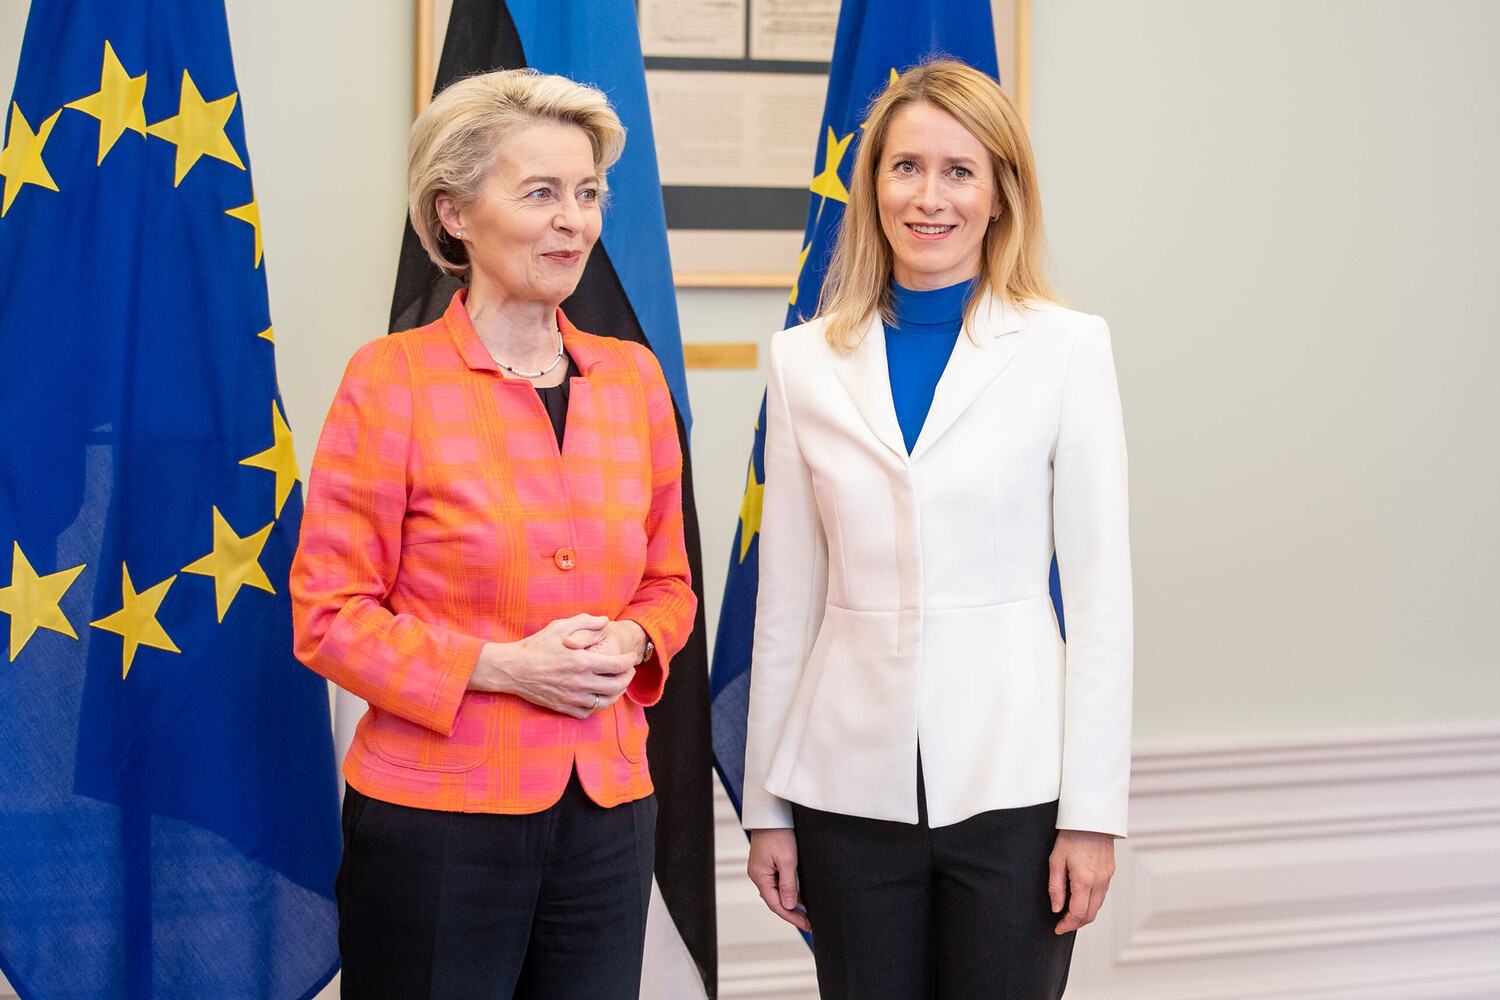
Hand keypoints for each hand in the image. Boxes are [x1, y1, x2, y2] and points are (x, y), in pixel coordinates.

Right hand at [469, 614, 636, 717]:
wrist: (513, 668)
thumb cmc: (536, 645)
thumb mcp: (560, 626)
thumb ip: (585, 622)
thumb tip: (605, 621)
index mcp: (582, 661)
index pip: (618, 665)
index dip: (629, 661)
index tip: (631, 657)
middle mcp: (580, 682)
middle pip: (616, 686)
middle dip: (628, 678)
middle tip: (628, 671)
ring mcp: (571, 697)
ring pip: (604, 702)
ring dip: (616, 694)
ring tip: (617, 685)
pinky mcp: (563, 707)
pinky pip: (587, 712)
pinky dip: (595, 706)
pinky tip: (596, 696)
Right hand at [748, 828, 809, 932]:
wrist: (771, 815)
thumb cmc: (778, 834)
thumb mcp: (787, 861)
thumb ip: (788, 885)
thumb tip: (789, 906)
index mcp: (760, 876)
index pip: (775, 904)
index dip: (791, 917)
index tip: (805, 925)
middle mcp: (758, 875)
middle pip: (775, 900)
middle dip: (792, 912)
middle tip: (808, 922)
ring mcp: (762, 870)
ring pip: (777, 892)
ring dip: (790, 902)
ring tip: (806, 913)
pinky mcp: (767, 864)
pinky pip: (777, 883)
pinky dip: (788, 891)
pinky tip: (798, 897)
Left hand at [1049, 829, 1115, 933]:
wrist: (1091, 819)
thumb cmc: (1072, 835)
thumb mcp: (1056, 860)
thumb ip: (1056, 887)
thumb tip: (1057, 908)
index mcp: (1084, 880)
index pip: (1077, 913)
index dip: (1067, 925)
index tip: (1058, 928)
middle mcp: (1099, 882)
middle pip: (1090, 915)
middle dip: (1076, 924)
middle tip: (1062, 924)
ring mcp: (1107, 878)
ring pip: (1097, 907)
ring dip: (1084, 914)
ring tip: (1069, 913)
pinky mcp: (1110, 873)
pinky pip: (1102, 895)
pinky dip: (1092, 903)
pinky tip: (1081, 899)